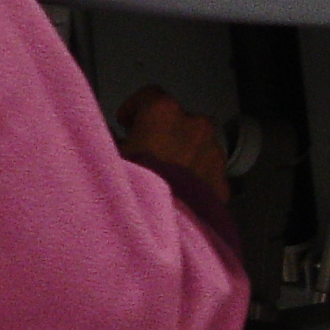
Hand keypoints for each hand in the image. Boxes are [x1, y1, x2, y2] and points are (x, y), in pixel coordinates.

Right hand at [116, 86, 229, 206]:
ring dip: (183, 156)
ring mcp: (213, 157)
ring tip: (162, 179)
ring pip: (198, 147)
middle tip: (144, 154)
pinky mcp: (222, 186)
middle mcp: (195, 128)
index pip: (151, 95)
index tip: (127, 122)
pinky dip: (195, 181)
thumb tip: (112, 141)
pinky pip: (208, 175)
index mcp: (164, 113)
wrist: (159, 234)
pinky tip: (177, 197)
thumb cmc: (130, 192)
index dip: (135, 108)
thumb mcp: (107, 159)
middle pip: (179, 122)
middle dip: (164, 134)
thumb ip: (112, 141)